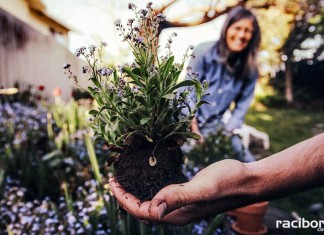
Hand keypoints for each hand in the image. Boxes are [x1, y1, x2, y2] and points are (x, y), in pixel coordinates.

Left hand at [109, 159, 246, 224]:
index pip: (142, 211)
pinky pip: (163, 194)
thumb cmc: (228, 183)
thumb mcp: (203, 188)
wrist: (247, 180)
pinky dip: (151, 186)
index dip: (124, 199)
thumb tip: (153, 210)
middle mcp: (178, 212)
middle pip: (144, 209)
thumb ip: (178, 198)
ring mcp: (183, 204)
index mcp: (177, 214)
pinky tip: (149, 177)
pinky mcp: (188, 194)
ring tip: (126, 180)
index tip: (112, 183)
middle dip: (126, 197)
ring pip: (153, 202)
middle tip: (114, 180)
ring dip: (137, 192)